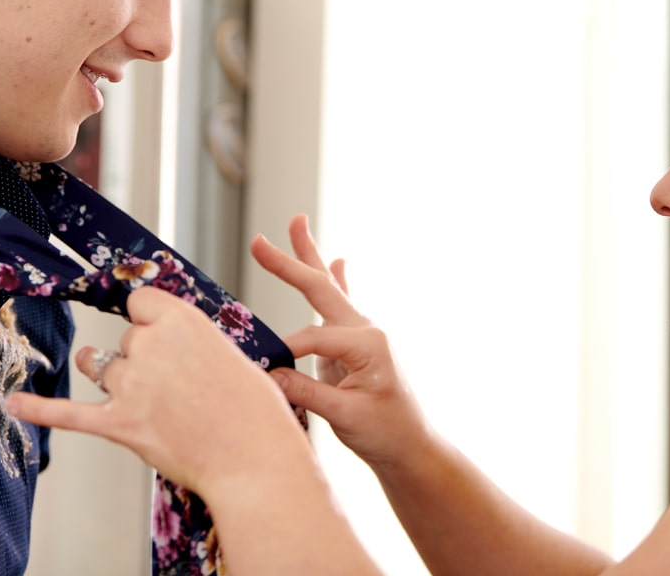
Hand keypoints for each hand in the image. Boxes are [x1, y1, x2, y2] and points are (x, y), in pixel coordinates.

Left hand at [5, 285, 309, 496]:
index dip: (149, 321)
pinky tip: (16, 403)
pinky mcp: (119, 423)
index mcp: (181, 320)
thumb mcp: (228, 352)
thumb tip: (164, 346)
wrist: (254, 460)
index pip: (139, 302)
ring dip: (119, 383)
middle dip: (143, 362)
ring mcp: (131, 384)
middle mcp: (150, 345)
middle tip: (181, 391)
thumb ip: (188, 341)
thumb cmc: (252, 410)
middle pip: (125, 340)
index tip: (161, 335)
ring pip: (105, 371)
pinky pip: (70, 413)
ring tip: (148, 403)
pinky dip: (41, 408)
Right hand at [255, 215, 432, 471]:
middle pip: (320, 289)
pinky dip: (335, 280)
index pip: (312, 338)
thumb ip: (305, 393)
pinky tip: (338, 260)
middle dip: (290, 263)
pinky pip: (338, 305)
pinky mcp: (352, 345)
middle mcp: (366, 330)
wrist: (412, 447)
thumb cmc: (386, 432)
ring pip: (328, 288)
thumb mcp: (345, 416)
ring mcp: (360, 334)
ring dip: (310, 257)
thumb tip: (267, 373)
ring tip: (298, 222)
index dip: (286, 354)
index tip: (266, 374)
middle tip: (258, 241)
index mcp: (368, 343)